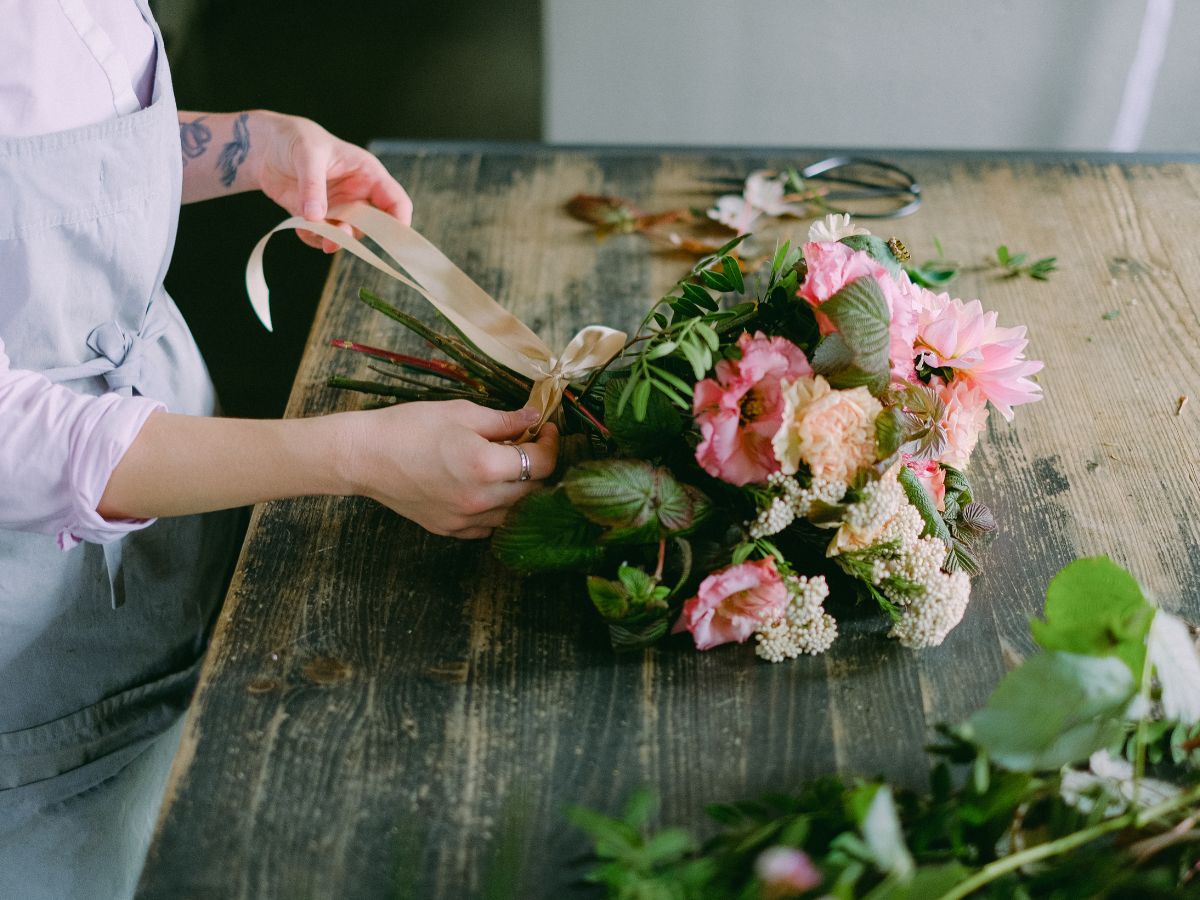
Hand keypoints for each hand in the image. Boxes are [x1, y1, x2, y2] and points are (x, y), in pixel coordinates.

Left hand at [253, 111, 412, 251]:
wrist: (266, 145)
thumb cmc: (295, 138)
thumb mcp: (308, 154)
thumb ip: (313, 186)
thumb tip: (316, 217)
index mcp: (368, 174)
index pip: (396, 202)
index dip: (398, 222)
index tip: (391, 240)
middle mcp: (357, 194)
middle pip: (371, 226)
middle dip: (355, 235)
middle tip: (335, 239)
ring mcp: (338, 207)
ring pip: (346, 235)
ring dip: (331, 239)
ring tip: (310, 229)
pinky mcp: (318, 216)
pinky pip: (322, 237)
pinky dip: (312, 238)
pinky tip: (298, 225)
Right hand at [343, 401, 559, 538]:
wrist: (365, 457)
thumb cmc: (410, 427)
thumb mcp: (461, 413)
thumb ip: (504, 420)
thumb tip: (536, 417)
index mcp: (486, 466)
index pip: (542, 463)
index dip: (550, 444)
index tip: (545, 430)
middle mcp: (480, 500)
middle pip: (534, 491)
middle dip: (538, 467)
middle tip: (528, 445)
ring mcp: (465, 519)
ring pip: (514, 513)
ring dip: (519, 491)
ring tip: (505, 467)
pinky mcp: (451, 529)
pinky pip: (489, 526)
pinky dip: (496, 509)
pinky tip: (484, 488)